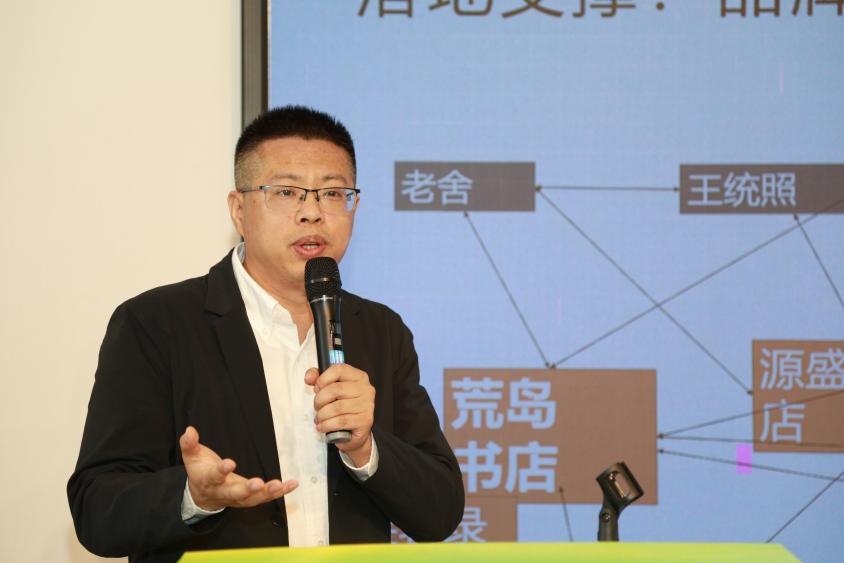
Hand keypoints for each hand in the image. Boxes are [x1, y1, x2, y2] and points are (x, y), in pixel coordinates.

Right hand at [180, 426, 297, 511]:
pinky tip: (292, 484)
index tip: (229, 463)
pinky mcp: (250, 499)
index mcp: (208, 481)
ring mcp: (238, 498)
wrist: (202, 497)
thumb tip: (189, 430)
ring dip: (266, 493)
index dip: (221, 471)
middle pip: (234, 494)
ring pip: (252, 499)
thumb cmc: (200, 472)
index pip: (214, 477)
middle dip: (246, 489)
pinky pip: (265, 498)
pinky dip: (280, 492)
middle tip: (258, 483)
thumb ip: (189, 444)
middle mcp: (223, 493)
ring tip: (279, 485)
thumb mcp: (191, 457)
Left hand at [305, 364, 374, 466]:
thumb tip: (309, 377)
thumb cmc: (342, 407)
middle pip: (336, 389)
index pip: (339, 369)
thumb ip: (318, 379)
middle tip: (317, 407)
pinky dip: (327, 425)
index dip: (323, 379)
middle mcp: (366, 389)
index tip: (316, 388)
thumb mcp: (331, 389)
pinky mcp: (365, 421)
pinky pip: (341, 421)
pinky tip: (323, 426)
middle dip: (320, 400)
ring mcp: (367, 405)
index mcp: (359, 377)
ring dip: (322, 415)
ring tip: (319, 418)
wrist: (354, 432)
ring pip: (337, 407)